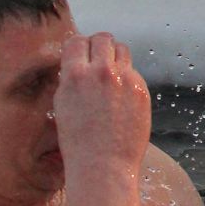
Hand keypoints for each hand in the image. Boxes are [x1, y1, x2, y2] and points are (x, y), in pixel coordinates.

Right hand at [53, 33, 150, 180]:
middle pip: (103, 39)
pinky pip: (134, 72)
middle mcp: (101, 72)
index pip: (77, 41)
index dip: (79, 46)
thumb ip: (72, 79)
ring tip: (111, 74)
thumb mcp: (63, 105)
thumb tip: (79, 63)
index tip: (81, 53)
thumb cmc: (78, 142)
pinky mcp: (141, 90)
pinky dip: (127, 78)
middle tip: (98, 59)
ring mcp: (124, 80)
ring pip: (122, 50)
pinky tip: (122, 97)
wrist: (103, 167)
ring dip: (115, 57)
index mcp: (75, 75)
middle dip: (99, 46)